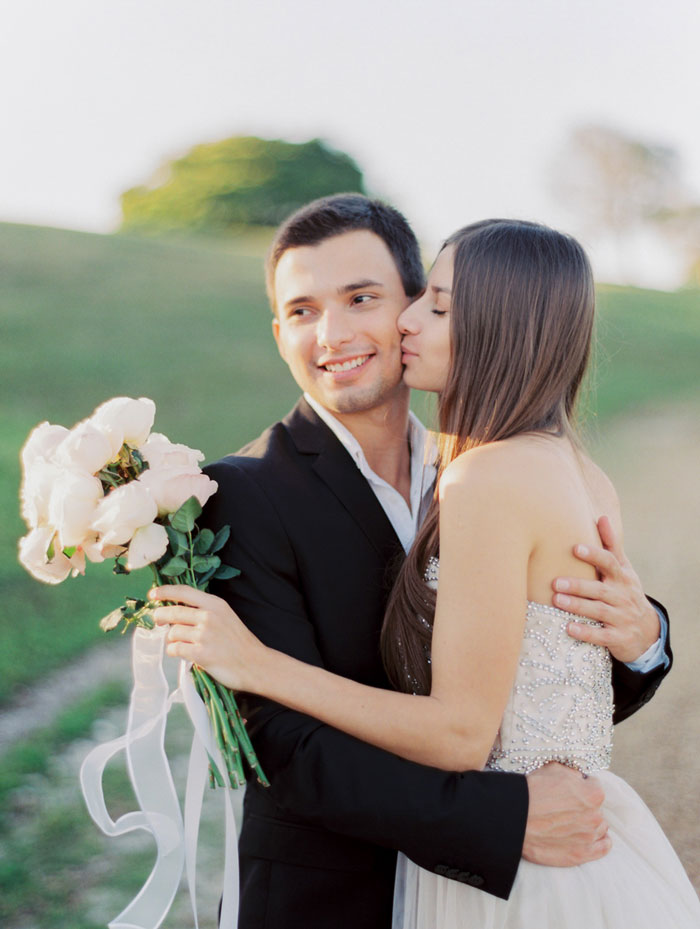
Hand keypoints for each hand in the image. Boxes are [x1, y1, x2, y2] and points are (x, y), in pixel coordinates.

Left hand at [150, 586, 266, 691]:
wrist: (255, 664)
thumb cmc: (239, 642)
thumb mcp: (226, 616)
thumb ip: (205, 611)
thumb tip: (177, 613)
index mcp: (215, 604)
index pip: (184, 592)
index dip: (165, 591)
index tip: (153, 594)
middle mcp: (209, 616)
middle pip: (173, 612)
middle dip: (160, 617)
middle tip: (158, 622)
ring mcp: (204, 635)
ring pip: (172, 633)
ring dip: (171, 639)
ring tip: (180, 644)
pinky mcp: (201, 653)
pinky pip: (175, 649)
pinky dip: (174, 651)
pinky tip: (182, 653)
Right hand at [523, 763, 610, 865]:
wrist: (515, 818)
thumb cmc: (532, 791)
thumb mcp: (554, 769)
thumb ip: (574, 774)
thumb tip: (579, 779)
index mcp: (593, 793)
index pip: (594, 786)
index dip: (581, 786)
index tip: (571, 789)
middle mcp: (596, 816)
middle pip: (597, 808)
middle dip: (585, 805)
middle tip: (567, 806)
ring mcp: (589, 837)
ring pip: (600, 827)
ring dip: (590, 823)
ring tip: (573, 822)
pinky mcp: (582, 854)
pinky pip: (603, 848)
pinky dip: (600, 842)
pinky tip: (591, 837)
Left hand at [552, 516, 659, 663]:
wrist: (647, 631)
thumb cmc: (625, 592)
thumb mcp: (623, 569)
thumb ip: (611, 545)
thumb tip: (601, 517)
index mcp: (622, 577)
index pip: (610, 563)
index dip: (593, 555)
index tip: (575, 547)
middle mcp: (623, 596)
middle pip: (601, 589)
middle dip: (579, 585)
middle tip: (556, 581)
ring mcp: (622, 618)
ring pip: (599, 611)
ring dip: (578, 606)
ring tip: (557, 600)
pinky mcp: (618, 638)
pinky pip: (601, 636)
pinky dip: (586, 633)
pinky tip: (568, 628)